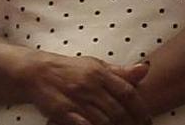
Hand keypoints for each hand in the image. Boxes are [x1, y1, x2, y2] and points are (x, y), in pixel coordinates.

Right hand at [20, 52, 149, 124]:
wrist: (37, 73)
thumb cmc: (72, 70)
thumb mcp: (97, 65)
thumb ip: (121, 71)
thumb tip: (146, 68)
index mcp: (101, 73)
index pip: (127, 92)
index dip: (140, 108)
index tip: (147, 120)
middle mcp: (90, 86)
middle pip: (117, 110)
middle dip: (130, 123)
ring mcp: (76, 100)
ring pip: (102, 120)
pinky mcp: (62, 112)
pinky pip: (83, 124)